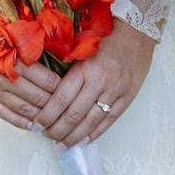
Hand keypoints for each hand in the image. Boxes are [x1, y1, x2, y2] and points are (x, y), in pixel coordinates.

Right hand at [0, 24, 61, 129]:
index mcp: (10, 57)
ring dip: (41, 115)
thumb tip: (53, 53)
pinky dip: (22, 121)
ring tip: (56, 119)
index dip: (61, 86)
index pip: (44, 78)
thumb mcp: (5, 31)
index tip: (73, 88)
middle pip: (37, 96)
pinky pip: (6, 115)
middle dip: (55, 103)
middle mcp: (0, 76)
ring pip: (24, 109)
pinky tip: (34, 125)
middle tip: (70, 107)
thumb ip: (26, 45)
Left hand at [33, 20, 154, 147]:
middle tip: (47, 136)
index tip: (37, 124)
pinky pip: (110, 120)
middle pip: (74, 115)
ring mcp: (116, 91)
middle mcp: (100, 82)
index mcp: (84, 68)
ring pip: (91, 122)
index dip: (47, 116)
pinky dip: (96, 133)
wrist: (137, 30)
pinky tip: (85, 140)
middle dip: (58, 130)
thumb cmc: (106, 35)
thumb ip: (66, 68)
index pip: (61, 99)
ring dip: (75, 136)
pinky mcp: (128, 96)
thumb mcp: (81, 47)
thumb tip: (46, 90)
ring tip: (63, 144)